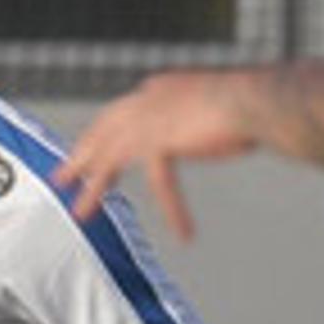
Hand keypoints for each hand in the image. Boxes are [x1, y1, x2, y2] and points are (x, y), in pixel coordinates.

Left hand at [53, 68, 258, 239]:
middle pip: (104, 131)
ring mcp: (153, 119)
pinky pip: (161, 183)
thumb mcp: (218, 107)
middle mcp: (150, 99)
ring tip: (81, 213)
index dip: (100, 133)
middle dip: (81, 156)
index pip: (120, 113)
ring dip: (95, 188)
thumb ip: (201, 118)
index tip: (89, 149)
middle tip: (61, 177)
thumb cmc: (255, 102)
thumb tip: (210, 128)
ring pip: (112, 158)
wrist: (263, 100)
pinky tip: (186, 233)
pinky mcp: (162, 140)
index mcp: (161, 89)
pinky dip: (175, 209)